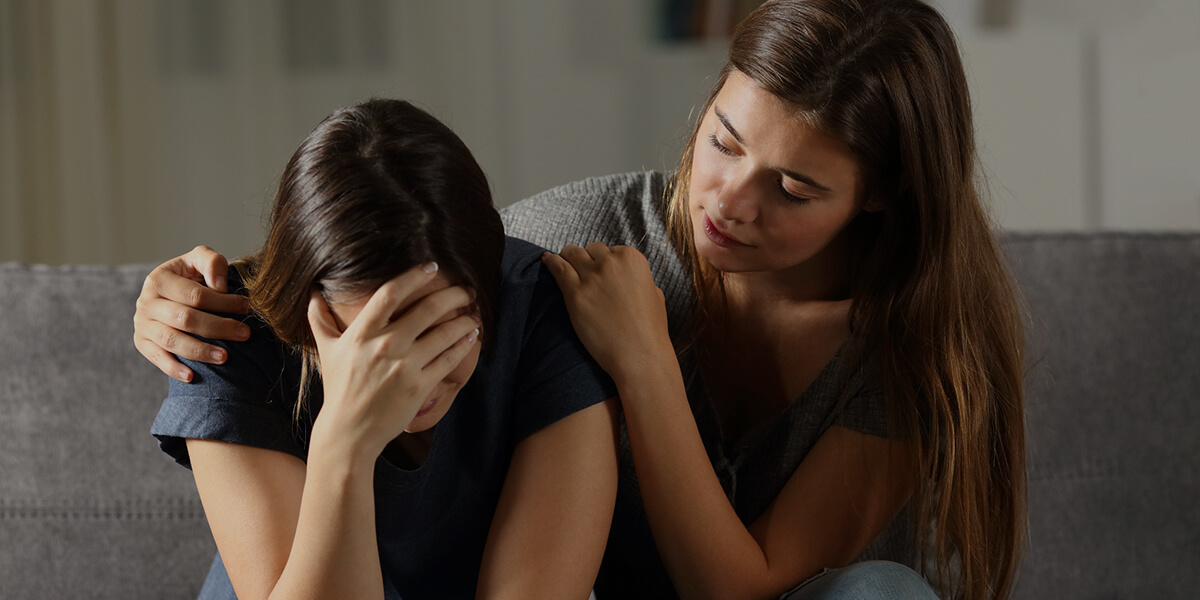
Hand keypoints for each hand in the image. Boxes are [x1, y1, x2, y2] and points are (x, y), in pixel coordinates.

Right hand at [133, 245, 251, 381]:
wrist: (168, 292)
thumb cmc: (191, 276)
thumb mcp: (199, 260)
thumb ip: (211, 263)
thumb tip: (220, 286)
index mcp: (159, 279)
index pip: (195, 295)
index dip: (224, 302)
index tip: (247, 308)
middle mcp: (146, 302)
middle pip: (186, 319)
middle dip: (219, 327)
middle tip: (245, 334)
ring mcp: (142, 324)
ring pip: (172, 341)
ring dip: (200, 351)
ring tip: (225, 357)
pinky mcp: (142, 343)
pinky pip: (157, 358)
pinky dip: (173, 369)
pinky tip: (192, 377)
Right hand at [307, 266, 480, 459]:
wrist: (349, 431)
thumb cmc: (339, 388)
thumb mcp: (327, 351)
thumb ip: (320, 320)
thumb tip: (313, 294)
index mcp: (361, 333)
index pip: (390, 293)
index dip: (414, 276)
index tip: (432, 267)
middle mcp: (384, 346)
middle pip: (427, 309)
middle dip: (452, 295)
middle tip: (466, 290)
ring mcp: (404, 366)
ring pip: (444, 334)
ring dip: (464, 320)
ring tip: (474, 314)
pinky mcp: (419, 386)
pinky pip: (448, 360)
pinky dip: (463, 345)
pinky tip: (471, 336)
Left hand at [541, 243, 673, 380]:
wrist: (639, 354)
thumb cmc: (649, 330)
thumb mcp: (654, 294)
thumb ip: (639, 279)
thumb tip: (628, 277)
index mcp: (632, 259)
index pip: (611, 250)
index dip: (605, 261)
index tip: (601, 271)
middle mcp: (611, 262)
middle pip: (591, 250)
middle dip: (587, 259)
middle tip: (582, 270)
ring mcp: (592, 277)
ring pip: (571, 253)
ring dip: (567, 257)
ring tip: (561, 261)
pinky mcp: (575, 294)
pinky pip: (557, 268)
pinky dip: (550, 262)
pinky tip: (546, 260)